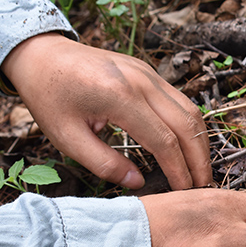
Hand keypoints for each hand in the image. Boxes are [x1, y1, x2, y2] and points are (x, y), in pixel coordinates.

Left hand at [1, 33, 211, 189]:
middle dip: (199, 159)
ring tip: (199, 169)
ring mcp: (149, 74)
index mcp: (120, 97)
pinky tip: (187, 145)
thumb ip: (104, 163)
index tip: (183, 192)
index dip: (178, 170)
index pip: (164, 140)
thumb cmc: (49, 97)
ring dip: (199, 142)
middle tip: (203, 186)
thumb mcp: (67, 137)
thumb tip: (138, 182)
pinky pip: (179, 101)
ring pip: (190, 110)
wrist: (42, 54)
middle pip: (187, 124)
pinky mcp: (149, 73)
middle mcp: (142, 82)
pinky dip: (189, 126)